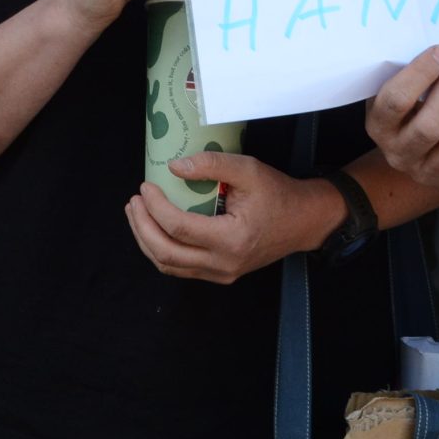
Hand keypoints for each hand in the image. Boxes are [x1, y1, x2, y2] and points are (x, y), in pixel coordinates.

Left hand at [124, 153, 337, 284]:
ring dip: (146, 240)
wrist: (305, 221)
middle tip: (134, 202)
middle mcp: (224, 264)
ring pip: (169, 266)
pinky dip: (161, 250)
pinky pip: (181, 268)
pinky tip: (154, 229)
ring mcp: (222, 273)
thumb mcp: (249, 169)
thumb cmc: (278, 194)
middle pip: (166, 253)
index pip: (179, 227)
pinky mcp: (221, 274)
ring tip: (137, 214)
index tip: (145, 186)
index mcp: (231, 239)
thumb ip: (212, 164)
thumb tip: (173, 167)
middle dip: (142, 226)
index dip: (155, 207)